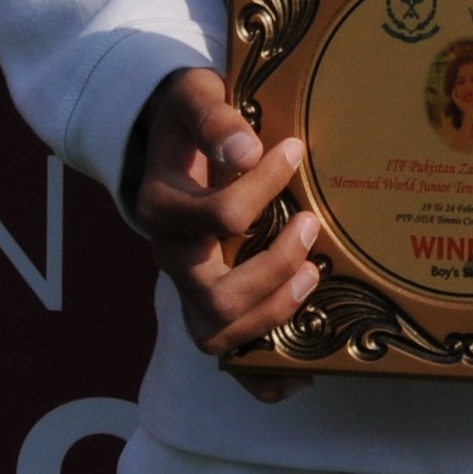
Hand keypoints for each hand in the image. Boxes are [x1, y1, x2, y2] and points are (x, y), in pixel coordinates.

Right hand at [128, 66, 317, 397]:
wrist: (170, 137)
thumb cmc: (189, 117)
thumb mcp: (195, 97)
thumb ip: (215, 119)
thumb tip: (247, 152)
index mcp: (160, 207)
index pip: (217, 218)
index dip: (263, 188)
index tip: (293, 151)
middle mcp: (169, 256)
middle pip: (215, 294)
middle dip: (273, 267)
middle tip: (310, 226)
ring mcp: (187, 286)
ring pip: (219, 332)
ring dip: (273, 312)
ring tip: (312, 277)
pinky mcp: (206, 304)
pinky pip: (227, 358)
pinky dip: (259, 376)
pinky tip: (301, 373)